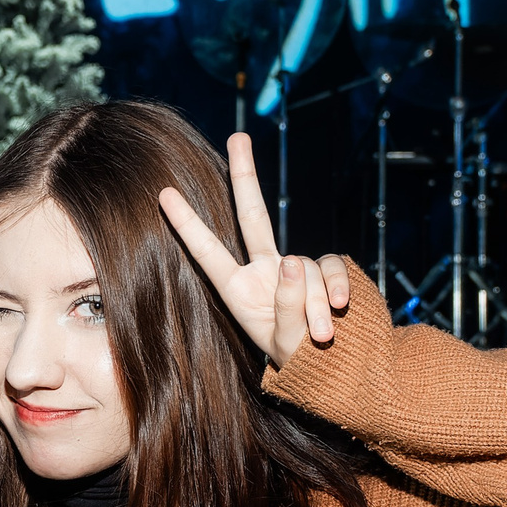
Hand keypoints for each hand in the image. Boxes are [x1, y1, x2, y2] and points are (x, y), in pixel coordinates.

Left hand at [159, 132, 349, 369]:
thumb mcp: (286, 342)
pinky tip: (343, 309)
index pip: (209, 252)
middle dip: (245, 176)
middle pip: (253, 216)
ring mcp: (297, 268)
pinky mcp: (328, 270)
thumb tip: (294, 263)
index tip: (163, 193)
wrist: (338, 370)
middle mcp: (265, 271)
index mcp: (239, 290)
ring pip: (306, 267)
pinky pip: (334, 267)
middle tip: (237, 136)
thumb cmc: (300, 362)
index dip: (187, 224)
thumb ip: (289, 306)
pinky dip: (339, 288)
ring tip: (321, 336)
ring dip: (317, 304)